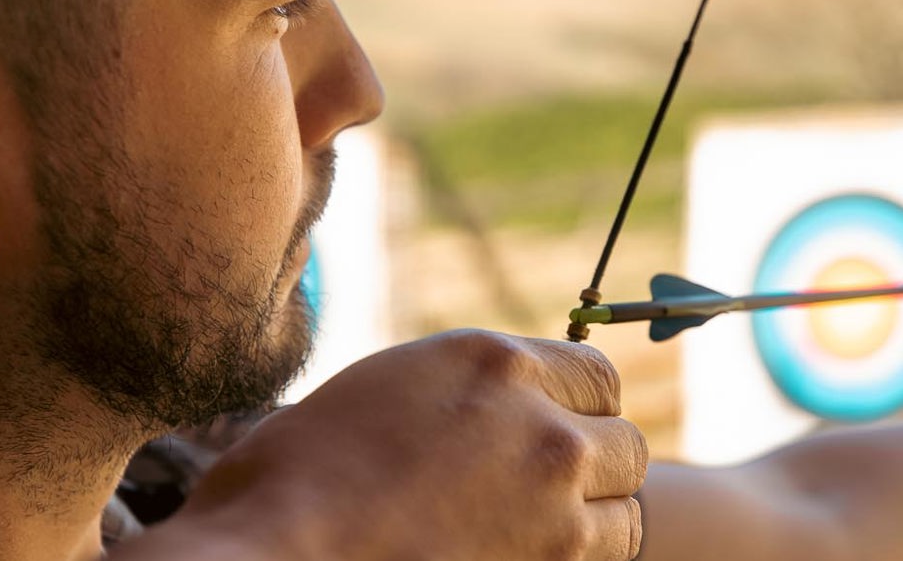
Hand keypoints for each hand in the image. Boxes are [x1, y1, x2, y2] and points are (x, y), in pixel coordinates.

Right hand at [125, 329, 648, 560]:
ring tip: (531, 534)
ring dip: (592, 522)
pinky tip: (515, 557)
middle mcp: (538, 422)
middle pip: (622, 443)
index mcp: (491, 362)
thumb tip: (512, 408)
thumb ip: (470, 392)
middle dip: (592, 468)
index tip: (548, 436)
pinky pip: (601, 560)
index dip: (576, 411)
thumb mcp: (390, 389)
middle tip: (537, 495)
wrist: (277, 551)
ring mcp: (553, 500)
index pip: (596, 378)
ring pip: (625, 509)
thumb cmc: (295, 478)